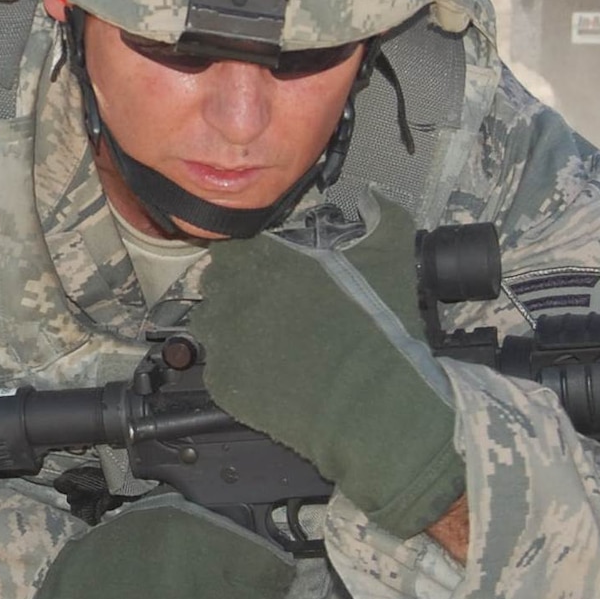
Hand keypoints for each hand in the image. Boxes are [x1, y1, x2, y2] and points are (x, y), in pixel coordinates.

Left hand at [190, 197, 466, 538]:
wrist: (374, 401)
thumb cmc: (379, 328)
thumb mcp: (389, 257)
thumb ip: (378, 216)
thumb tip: (371, 198)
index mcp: (264, 259)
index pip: (234, 247)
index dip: (249, 258)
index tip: (266, 269)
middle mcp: (233, 295)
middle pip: (216, 285)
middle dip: (237, 291)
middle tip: (269, 307)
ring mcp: (224, 342)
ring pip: (210, 325)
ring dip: (229, 328)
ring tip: (265, 341)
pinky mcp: (225, 383)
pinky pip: (218, 369)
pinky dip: (237, 369)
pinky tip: (268, 372)